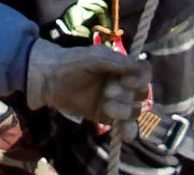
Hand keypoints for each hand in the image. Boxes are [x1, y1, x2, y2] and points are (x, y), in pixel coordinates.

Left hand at [24, 39, 149, 142]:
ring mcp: (115, 102)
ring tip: (104, 104)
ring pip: (134, 111)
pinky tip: (125, 135)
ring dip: (121, 109)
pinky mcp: (107, 117)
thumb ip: (117, 62)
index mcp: (121, 66)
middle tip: (107, 91)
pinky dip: (128, 131)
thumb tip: (141, 67)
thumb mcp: (94, 58)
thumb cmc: (71, 63)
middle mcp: (122, 84)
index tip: (125, 81)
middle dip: (126, 95)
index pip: (144, 73)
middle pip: (141, 94)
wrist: (49, 80)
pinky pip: (125, 127)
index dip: (140, 79)